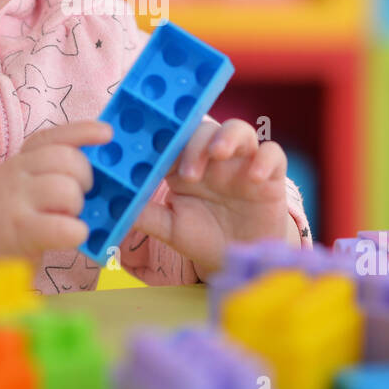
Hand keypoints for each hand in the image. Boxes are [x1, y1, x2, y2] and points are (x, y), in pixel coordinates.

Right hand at [0, 119, 111, 262]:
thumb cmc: (12, 209)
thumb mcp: (27, 178)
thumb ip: (56, 167)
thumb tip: (102, 165)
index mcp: (24, 157)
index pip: (55, 136)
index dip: (84, 131)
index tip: (107, 133)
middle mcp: (17, 172)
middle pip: (67, 159)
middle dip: (86, 177)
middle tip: (82, 194)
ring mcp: (16, 201)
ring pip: (66, 190)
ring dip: (78, 206)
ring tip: (68, 216)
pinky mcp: (18, 231)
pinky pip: (62, 227)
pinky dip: (75, 232)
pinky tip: (71, 235)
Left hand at [132, 118, 289, 277]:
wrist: (237, 258)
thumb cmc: (201, 237)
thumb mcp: (170, 228)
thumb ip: (146, 215)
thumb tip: (114, 205)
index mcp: (186, 164)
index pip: (176, 139)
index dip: (166, 138)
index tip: (153, 147)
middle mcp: (214, 158)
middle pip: (206, 130)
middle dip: (196, 144)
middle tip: (189, 173)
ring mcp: (243, 163)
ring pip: (240, 130)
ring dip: (228, 137)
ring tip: (218, 154)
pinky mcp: (271, 175)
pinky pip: (273, 154)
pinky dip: (265, 159)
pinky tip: (255, 177)